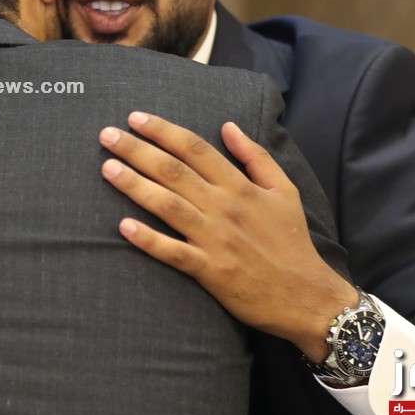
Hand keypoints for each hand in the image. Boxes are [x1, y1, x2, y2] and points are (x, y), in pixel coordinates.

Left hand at [100, 112, 355, 359]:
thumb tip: (228, 126)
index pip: (195, 149)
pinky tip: (123, 227)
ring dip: (135, 186)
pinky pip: (174, 252)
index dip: (163, 130)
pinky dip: (149, 240)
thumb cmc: (292, 242)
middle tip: (106, 135)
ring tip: (107, 169)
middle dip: (137, 150)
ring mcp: (215, 239)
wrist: (307, 297)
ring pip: (167, 205)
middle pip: (173, 171)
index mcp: (240, 186)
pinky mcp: (210, 271)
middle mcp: (224, 207)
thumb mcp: (285, 191)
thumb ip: (256, 157)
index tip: (136, 118)